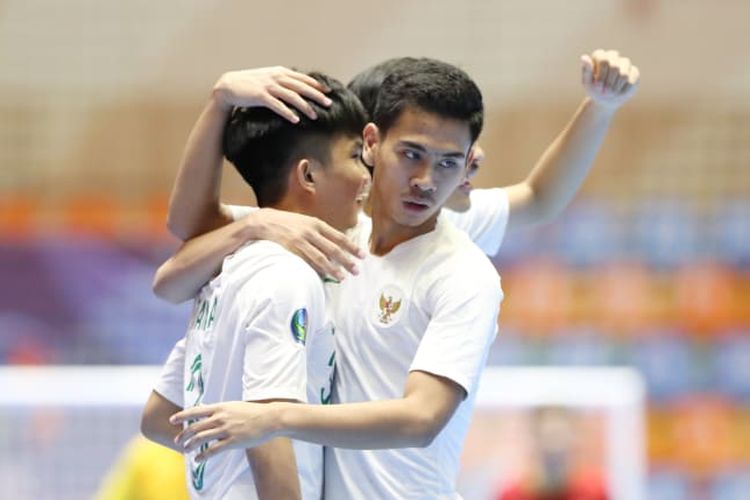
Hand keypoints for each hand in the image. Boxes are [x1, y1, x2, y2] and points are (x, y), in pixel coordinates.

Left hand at [171, 401, 276, 460]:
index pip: (195, 411)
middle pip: (195, 427)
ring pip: (201, 438)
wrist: (270, 418)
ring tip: (185, 449)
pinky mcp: (233, 441)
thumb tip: (208, 410)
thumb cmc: (253, 411)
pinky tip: (198, 459)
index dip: (182, 416)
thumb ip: (220, 409)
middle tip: (178, 440)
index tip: (172, 420)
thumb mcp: (234, 406)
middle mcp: (220, 418)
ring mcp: (226, 430)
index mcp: (220, 407)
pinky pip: (213, 450)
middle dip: (184, 434)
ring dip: (191, 445)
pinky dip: (203, 456)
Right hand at [213, 66, 332, 121]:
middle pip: (301, 86)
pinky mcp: (261, 96)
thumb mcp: (268, 78)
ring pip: (292, 96)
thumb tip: (296, 88)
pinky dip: (287, 112)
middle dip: (316, 95)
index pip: (303, 78)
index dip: (316, 85)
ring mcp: (269, 86)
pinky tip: (295, 120)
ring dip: (305, 106)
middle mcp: (276, 77)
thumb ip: (282, 81)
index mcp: (280, 72)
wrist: (228, 86)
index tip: (328, 91)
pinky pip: (277, 105)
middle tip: (328, 104)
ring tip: (314, 116)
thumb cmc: (249, 84)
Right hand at [249, 208, 364, 280]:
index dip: (352, 247)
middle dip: (347, 261)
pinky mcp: (291, 250)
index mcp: (317, 223)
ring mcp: (301, 241)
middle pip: (333, 249)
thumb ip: (320, 232)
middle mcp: (311, 232)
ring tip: (342, 277)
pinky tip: (324, 276)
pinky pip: (307, 262)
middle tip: (356, 270)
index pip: (339, 237)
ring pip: (321, 258)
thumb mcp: (306, 222)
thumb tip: (335, 244)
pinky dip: (316, 269)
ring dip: (333, 269)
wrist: (265, 221)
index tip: (362, 256)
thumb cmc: (288, 222)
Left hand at [581, 49, 639, 110]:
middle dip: (608, 83)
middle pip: (614, 66)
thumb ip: (586, 70)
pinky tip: (619, 93)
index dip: (601, 75)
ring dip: (615, 88)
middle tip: (603, 92)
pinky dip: (623, 91)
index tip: (597, 85)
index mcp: (600, 56)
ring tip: (610, 94)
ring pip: (624, 74)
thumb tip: (584, 57)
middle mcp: (613, 56)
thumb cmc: (594, 90)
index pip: (603, 60)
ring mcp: (625, 63)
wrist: (604, 100)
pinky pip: (631, 81)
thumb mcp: (587, 82)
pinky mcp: (634, 72)